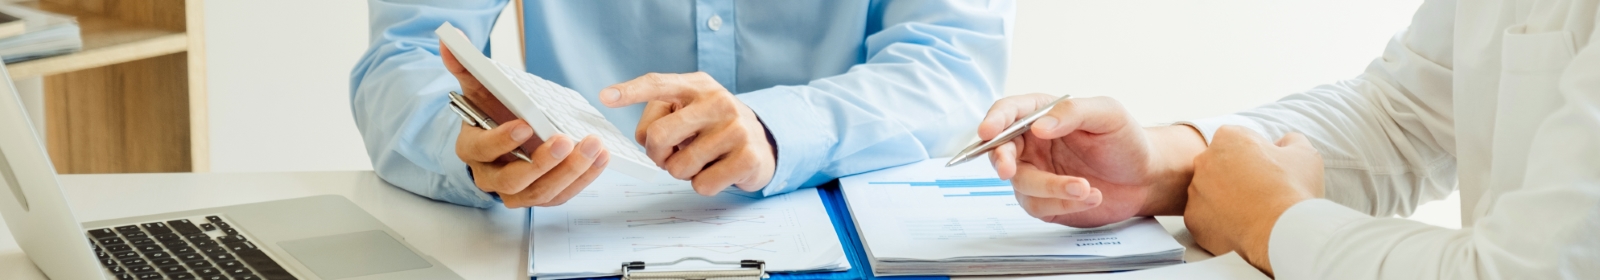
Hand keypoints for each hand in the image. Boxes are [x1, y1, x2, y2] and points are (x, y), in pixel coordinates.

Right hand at [441, 39, 610, 207]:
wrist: (505, 135)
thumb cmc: (493, 111)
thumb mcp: (479, 88)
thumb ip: (466, 66)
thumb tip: (451, 40)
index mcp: (472, 149)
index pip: (483, 149)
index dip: (502, 140)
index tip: (525, 125)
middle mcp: (491, 177)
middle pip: (514, 180)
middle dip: (542, 162)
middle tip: (565, 140)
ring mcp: (516, 191)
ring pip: (542, 193)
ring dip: (571, 172)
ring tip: (593, 147)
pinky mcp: (541, 196)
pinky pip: (562, 195)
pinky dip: (584, 178)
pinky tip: (600, 157)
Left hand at [599, 72, 775, 194]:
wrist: (763, 144)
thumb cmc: (714, 129)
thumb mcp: (691, 111)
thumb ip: (664, 117)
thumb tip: (648, 141)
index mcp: (697, 85)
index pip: (658, 84)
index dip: (630, 91)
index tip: (605, 97)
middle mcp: (717, 101)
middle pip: (659, 136)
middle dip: (657, 155)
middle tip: (670, 156)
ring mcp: (735, 128)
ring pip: (678, 167)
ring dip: (682, 172)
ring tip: (701, 160)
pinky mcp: (747, 156)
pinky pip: (701, 185)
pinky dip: (703, 184)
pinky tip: (718, 171)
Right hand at [984, 94, 1205, 227]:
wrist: (1145, 178)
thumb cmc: (1126, 140)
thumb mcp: (1107, 114)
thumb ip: (1072, 113)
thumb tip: (1038, 126)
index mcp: (1041, 114)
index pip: (1008, 112)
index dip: (994, 121)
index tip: (988, 131)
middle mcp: (1032, 144)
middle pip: (1001, 151)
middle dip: (1003, 161)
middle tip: (1010, 169)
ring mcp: (1036, 173)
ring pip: (1021, 184)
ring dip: (1051, 188)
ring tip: (1086, 188)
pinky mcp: (1045, 201)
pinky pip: (1039, 206)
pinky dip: (1064, 204)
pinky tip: (1091, 196)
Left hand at [1184, 125, 1323, 275]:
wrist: (1282, 232)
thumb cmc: (1293, 189)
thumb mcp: (1305, 155)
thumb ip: (1291, 141)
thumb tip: (1284, 143)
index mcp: (1228, 138)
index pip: (1238, 142)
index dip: (1256, 157)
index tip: (1268, 171)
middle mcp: (1204, 160)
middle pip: (1220, 166)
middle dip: (1236, 176)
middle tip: (1260, 193)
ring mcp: (1195, 190)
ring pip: (1209, 192)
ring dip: (1225, 200)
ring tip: (1252, 213)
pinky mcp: (1192, 218)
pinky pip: (1204, 217)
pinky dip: (1218, 222)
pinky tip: (1240, 227)